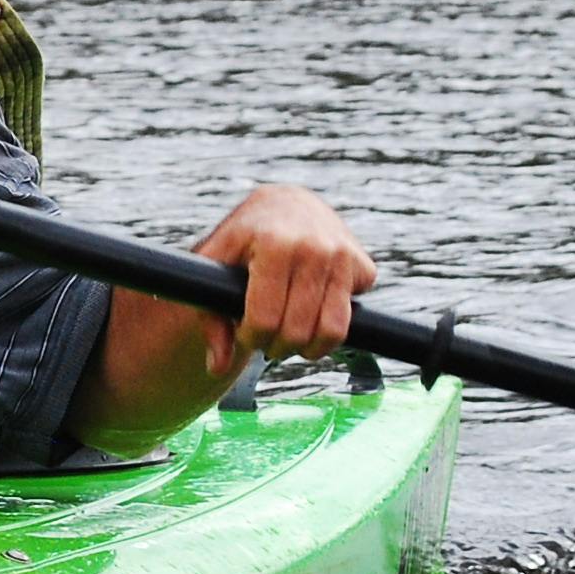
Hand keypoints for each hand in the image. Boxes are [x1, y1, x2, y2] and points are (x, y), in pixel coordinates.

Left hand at [189, 182, 377, 366]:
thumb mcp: (214, 269)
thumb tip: (216, 368)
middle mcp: (314, 248)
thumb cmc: (242, 241)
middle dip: (277, 347)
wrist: (287, 205)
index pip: (264, 319)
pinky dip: (329, 330)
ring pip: (331, 332)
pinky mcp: (364, 267)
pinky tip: (310, 314)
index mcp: (273, 244)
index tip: (245, 333)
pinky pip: (350, 320)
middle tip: (267, 340)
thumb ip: (210, 318)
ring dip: (308, 349)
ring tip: (289, 340)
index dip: (251, 338)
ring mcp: (344, 257)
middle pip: (296, 331)